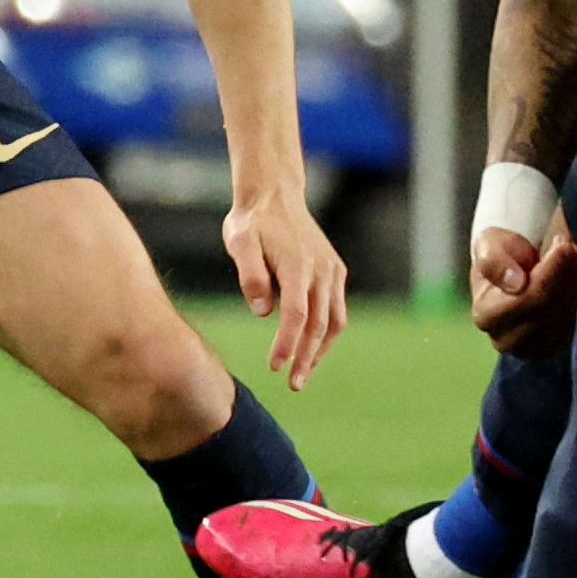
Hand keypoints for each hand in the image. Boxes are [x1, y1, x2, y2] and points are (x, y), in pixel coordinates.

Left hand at [222, 184, 349, 389]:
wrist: (275, 194)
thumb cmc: (252, 222)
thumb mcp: (240, 241)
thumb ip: (250, 275)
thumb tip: (262, 312)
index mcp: (299, 265)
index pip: (296, 315)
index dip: (287, 343)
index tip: (276, 367)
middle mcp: (321, 270)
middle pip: (318, 324)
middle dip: (306, 357)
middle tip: (292, 383)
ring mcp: (331, 270)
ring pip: (334, 320)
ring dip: (320, 350)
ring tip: (303, 373)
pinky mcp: (334, 270)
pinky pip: (337, 309)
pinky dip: (328, 332)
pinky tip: (313, 347)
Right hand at [471, 219, 576, 359]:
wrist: (517, 265)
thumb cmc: (499, 252)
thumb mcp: (488, 243)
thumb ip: (494, 260)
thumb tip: (516, 283)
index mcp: (487, 316)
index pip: (526, 300)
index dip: (550, 272)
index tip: (561, 244)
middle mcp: (509, 340)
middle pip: (552, 309)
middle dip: (567, 273)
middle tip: (569, 246)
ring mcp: (537, 348)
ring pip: (573, 314)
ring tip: (573, 256)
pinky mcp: (562, 345)